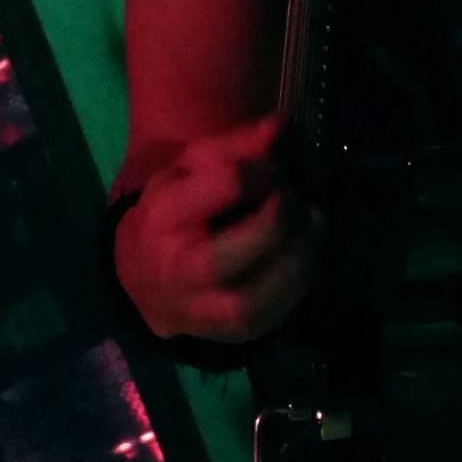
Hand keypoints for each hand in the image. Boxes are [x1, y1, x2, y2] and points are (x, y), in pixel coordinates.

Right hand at [113, 115, 323, 343]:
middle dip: (276, 222)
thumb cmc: (177, 209)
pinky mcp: (226, 335)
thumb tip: (281, 126)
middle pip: (224, 257)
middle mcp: (175, 271)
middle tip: (295, 198)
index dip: (263, 170)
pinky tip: (307, 254)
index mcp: (162, 216)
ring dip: (296, 260)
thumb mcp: (193, 166)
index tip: (276, 166)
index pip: (225, 186)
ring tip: (314, 224)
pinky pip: (267, 320)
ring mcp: (199, 311)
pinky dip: (298, 285)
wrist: (146, 277)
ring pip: (249, 302)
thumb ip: (237, 145)